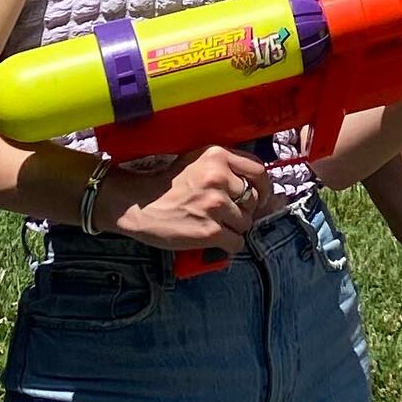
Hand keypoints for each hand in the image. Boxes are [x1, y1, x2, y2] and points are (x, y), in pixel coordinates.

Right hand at [109, 146, 272, 251]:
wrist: (139, 204)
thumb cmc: (167, 184)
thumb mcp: (196, 161)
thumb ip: (225, 167)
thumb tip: (261, 188)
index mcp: (217, 156)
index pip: (258, 171)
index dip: (262, 187)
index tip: (258, 196)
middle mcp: (218, 178)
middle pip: (252, 200)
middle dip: (243, 210)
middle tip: (225, 214)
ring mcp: (215, 205)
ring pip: (246, 223)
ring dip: (234, 228)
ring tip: (215, 225)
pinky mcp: (210, 230)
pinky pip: (236, 242)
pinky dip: (228, 245)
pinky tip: (215, 240)